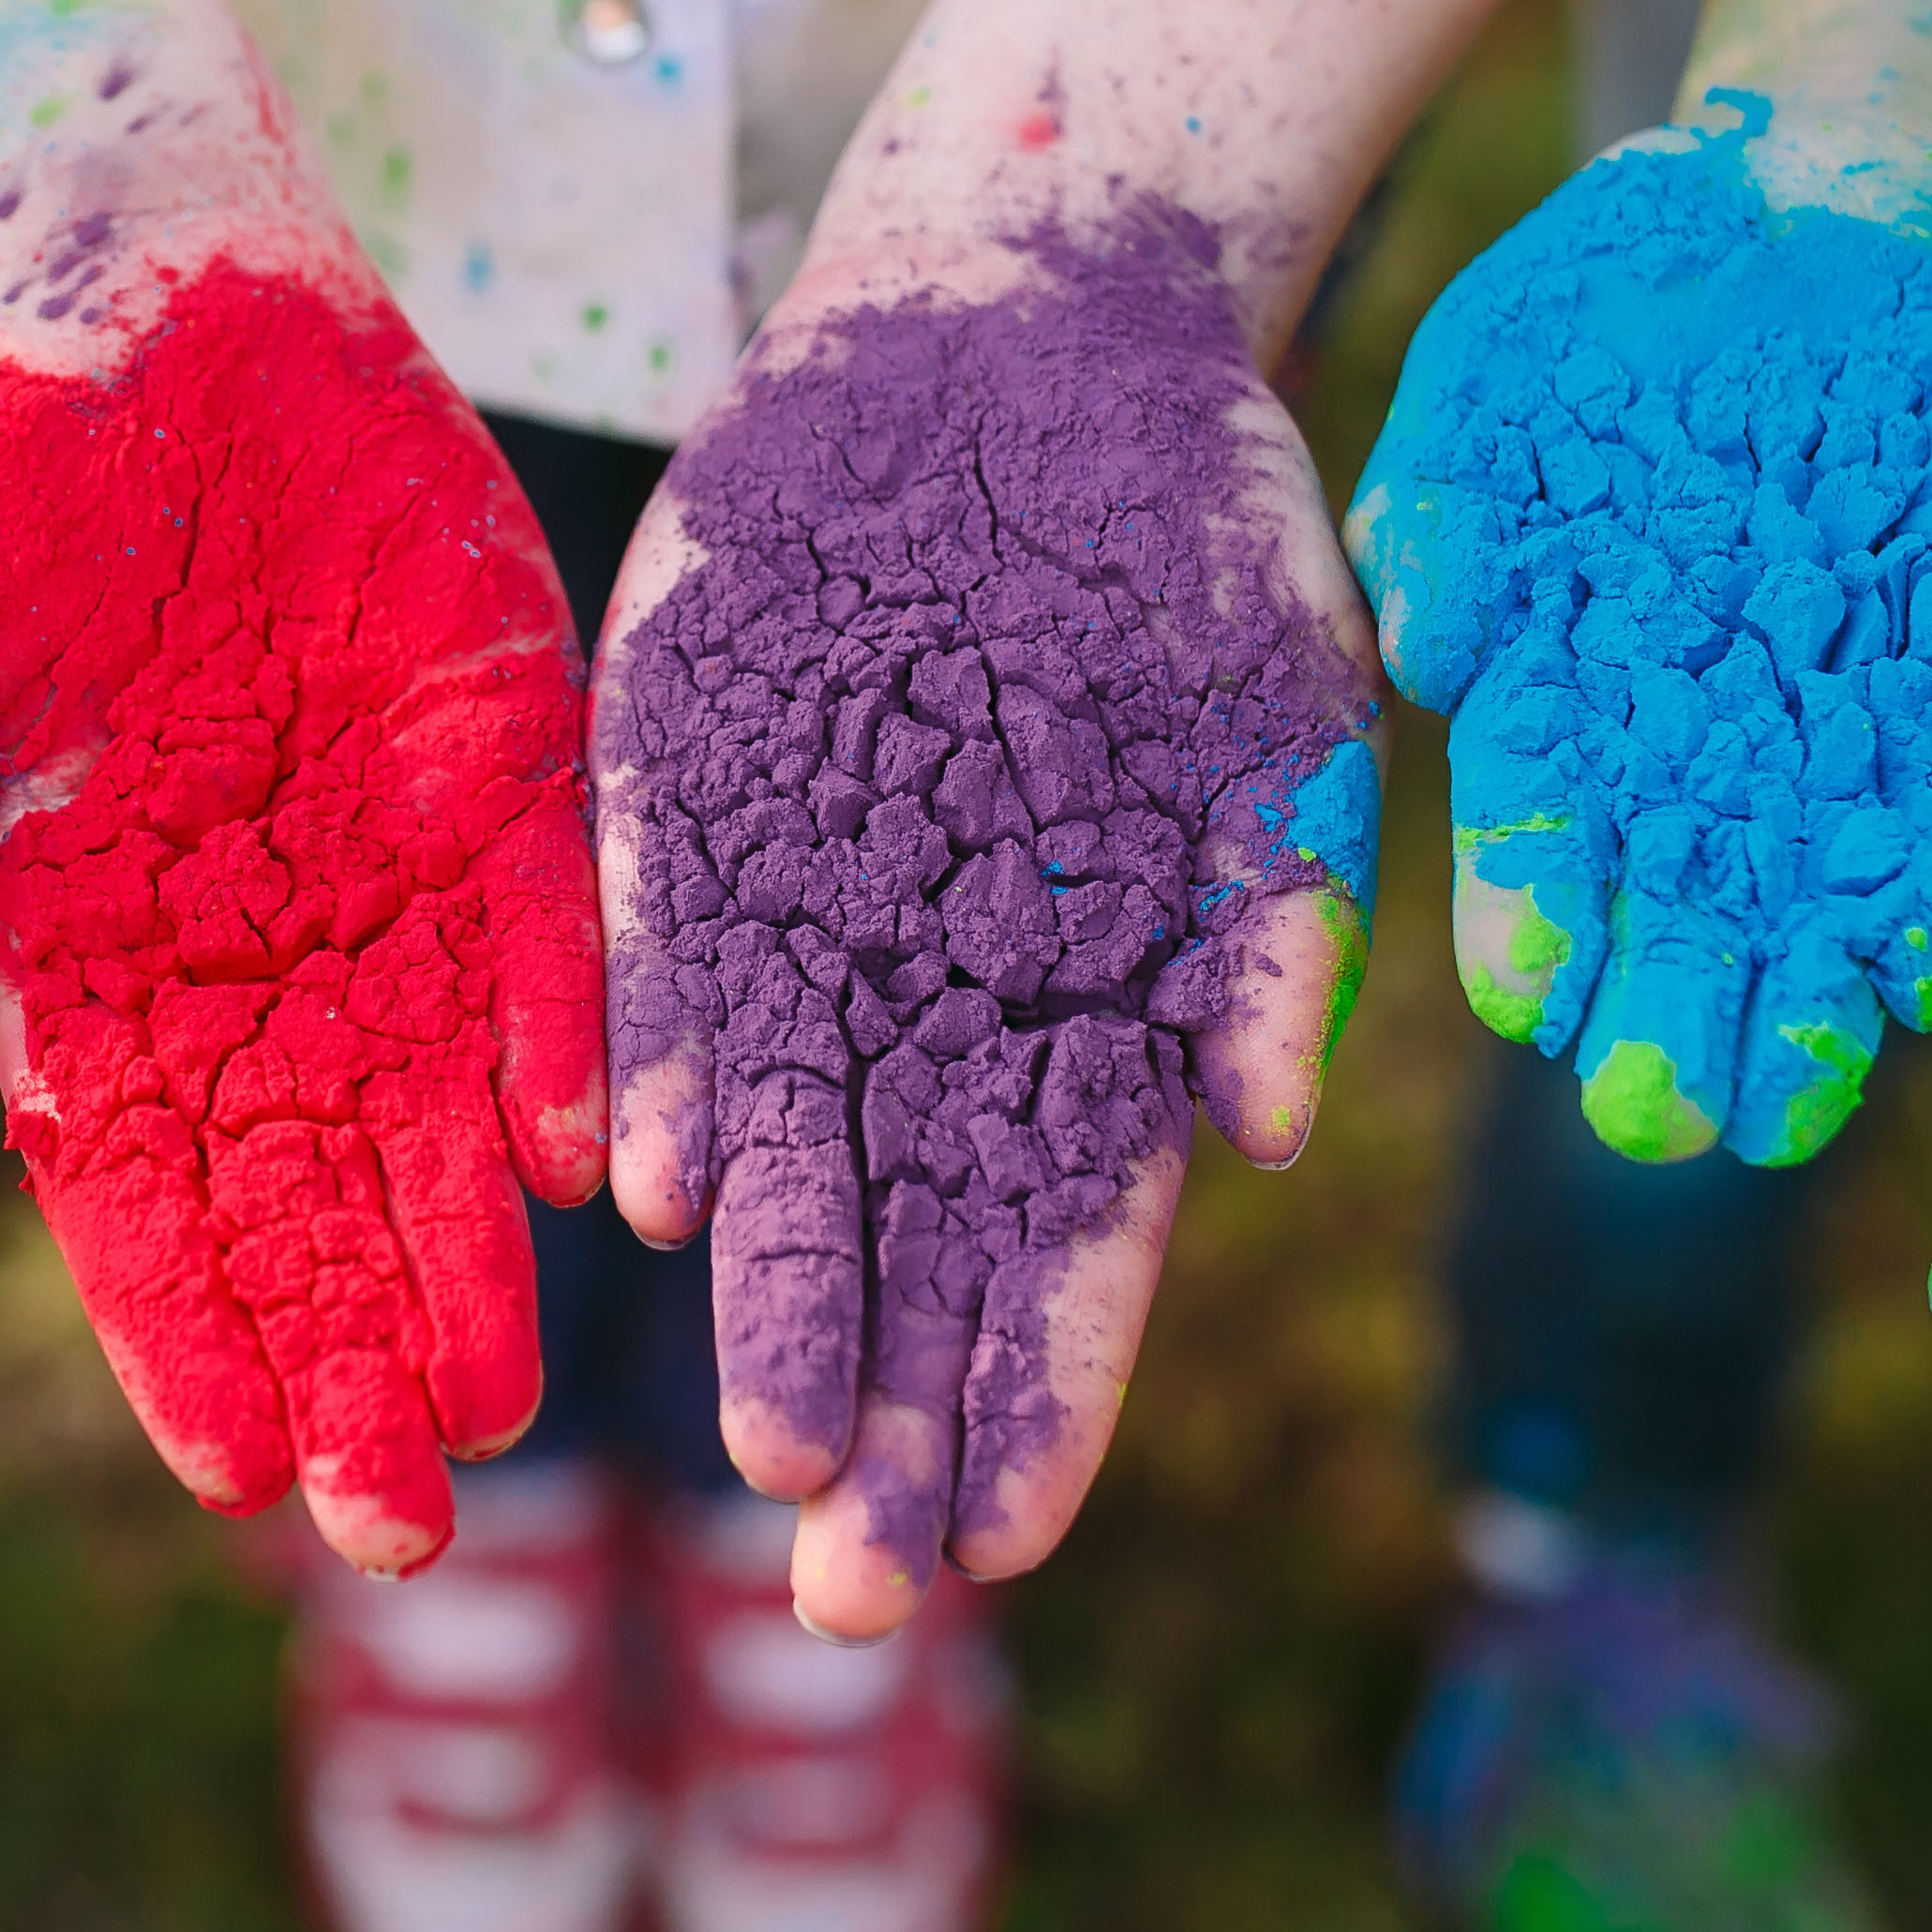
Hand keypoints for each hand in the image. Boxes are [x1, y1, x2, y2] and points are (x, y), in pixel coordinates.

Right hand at [0, 228, 603, 1575]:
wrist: (121, 273)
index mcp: (84, 951)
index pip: (137, 1191)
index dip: (185, 1335)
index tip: (235, 1474)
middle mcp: (246, 942)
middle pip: (300, 1195)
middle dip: (346, 1360)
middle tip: (403, 1520)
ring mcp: (383, 861)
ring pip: (433, 1110)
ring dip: (467, 1262)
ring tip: (508, 1413)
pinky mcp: (505, 754)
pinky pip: (548, 923)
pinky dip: (564, 1033)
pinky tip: (582, 1162)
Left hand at [593, 208, 1382, 1637]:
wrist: (1023, 336)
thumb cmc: (1194, 534)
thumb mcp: (1278, 707)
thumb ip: (1279, 915)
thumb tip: (1261, 1122)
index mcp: (1083, 1017)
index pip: (1063, 1261)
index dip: (1040, 1405)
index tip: (1008, 1545)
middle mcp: (932, 1006)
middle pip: (909, 1259)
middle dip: (886, 1425)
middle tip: (853, 1595)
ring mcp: (803, 920)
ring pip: (780, 1158)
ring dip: (775, 1300)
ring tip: (766, 1451)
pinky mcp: (682, 809)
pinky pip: (664, 968)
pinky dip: (664, 1072)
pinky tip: (652, 1186)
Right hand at [1351, 106, 1931, 1165]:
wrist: (1877, 168)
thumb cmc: (1656, 268)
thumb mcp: (1515, 361)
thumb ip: (1453, 506)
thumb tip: (1427, 658)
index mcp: (1578, 677)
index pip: (1544, 830)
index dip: (1533, 921)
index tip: (1532, 1002)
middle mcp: (1711, 729)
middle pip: (1683, 904)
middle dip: (1667, 1016)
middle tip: (1658, 1119)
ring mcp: (1859, 714)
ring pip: (1824, 898)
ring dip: (1805, 1012)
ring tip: (1791, 1117)